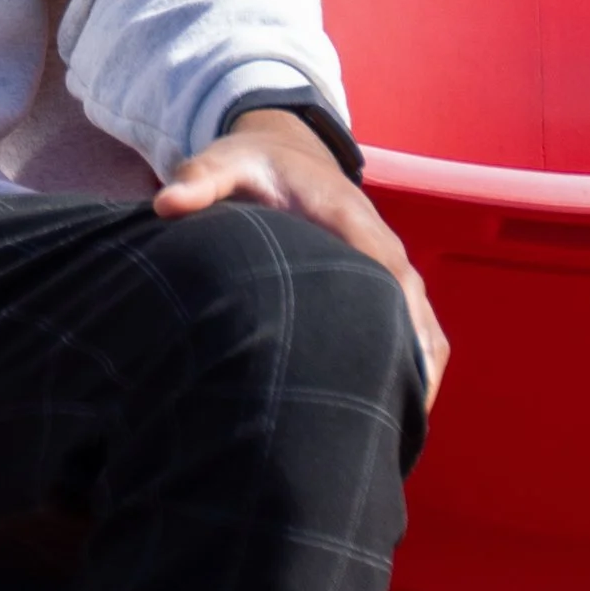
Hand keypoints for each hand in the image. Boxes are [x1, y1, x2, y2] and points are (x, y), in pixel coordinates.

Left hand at [155, 107, 447, 408]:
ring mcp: (391, 267)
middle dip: (411, 359)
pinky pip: (420, 332)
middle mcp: (380, 244)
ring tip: (400, 438)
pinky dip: (419, 369)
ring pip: (423, 326)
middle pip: (411, 305)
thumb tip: (166, 205)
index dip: (391, 309)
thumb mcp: (224, 162)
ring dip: (419, 374)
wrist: (284, 152)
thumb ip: (199, 179)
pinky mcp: (390, 287)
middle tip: (395, 421)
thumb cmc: (253, 165)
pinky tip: (402, 416)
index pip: (381, 263)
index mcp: (346, 215)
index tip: (389, 360)